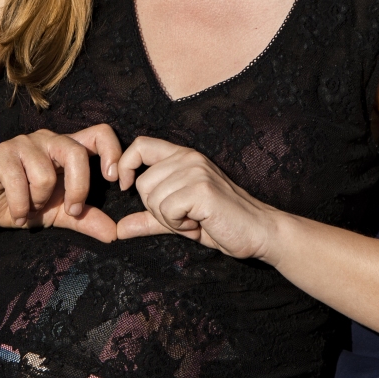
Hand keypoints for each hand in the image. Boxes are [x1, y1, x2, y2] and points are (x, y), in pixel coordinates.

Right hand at [0, 126, 122, 242]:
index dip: (113, 153)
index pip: (100, 134)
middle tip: (71, 210)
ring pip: (45, 173)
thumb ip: (85, 219)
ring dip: (39, 201)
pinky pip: (19, 182)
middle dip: (78, 188)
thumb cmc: (22, 200)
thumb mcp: (58, 214)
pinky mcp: (1, 154)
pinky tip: (16, 213)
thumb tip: (113, 234)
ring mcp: (24, 144)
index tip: (115, 182)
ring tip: (30, 207)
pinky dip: (20, 206)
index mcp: (68, 149)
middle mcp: (49, 140)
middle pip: (76, 153)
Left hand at [112, 136, 283, 259]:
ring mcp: (196, 171)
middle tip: (183, 218)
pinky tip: (199, 224)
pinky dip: (179, 226)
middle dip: (156, 210)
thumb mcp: (179, 219)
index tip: (126, 187)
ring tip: (194, 220)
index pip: (140, 145)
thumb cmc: (221, 223)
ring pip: (153, 199)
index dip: (125, 165)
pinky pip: (167, 211)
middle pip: (143, 182)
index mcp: (183, 157)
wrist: (259, 232)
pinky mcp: (202, 189)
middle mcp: (189, 158)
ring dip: (169, 221)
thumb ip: (149, 220)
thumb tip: (119, 228)